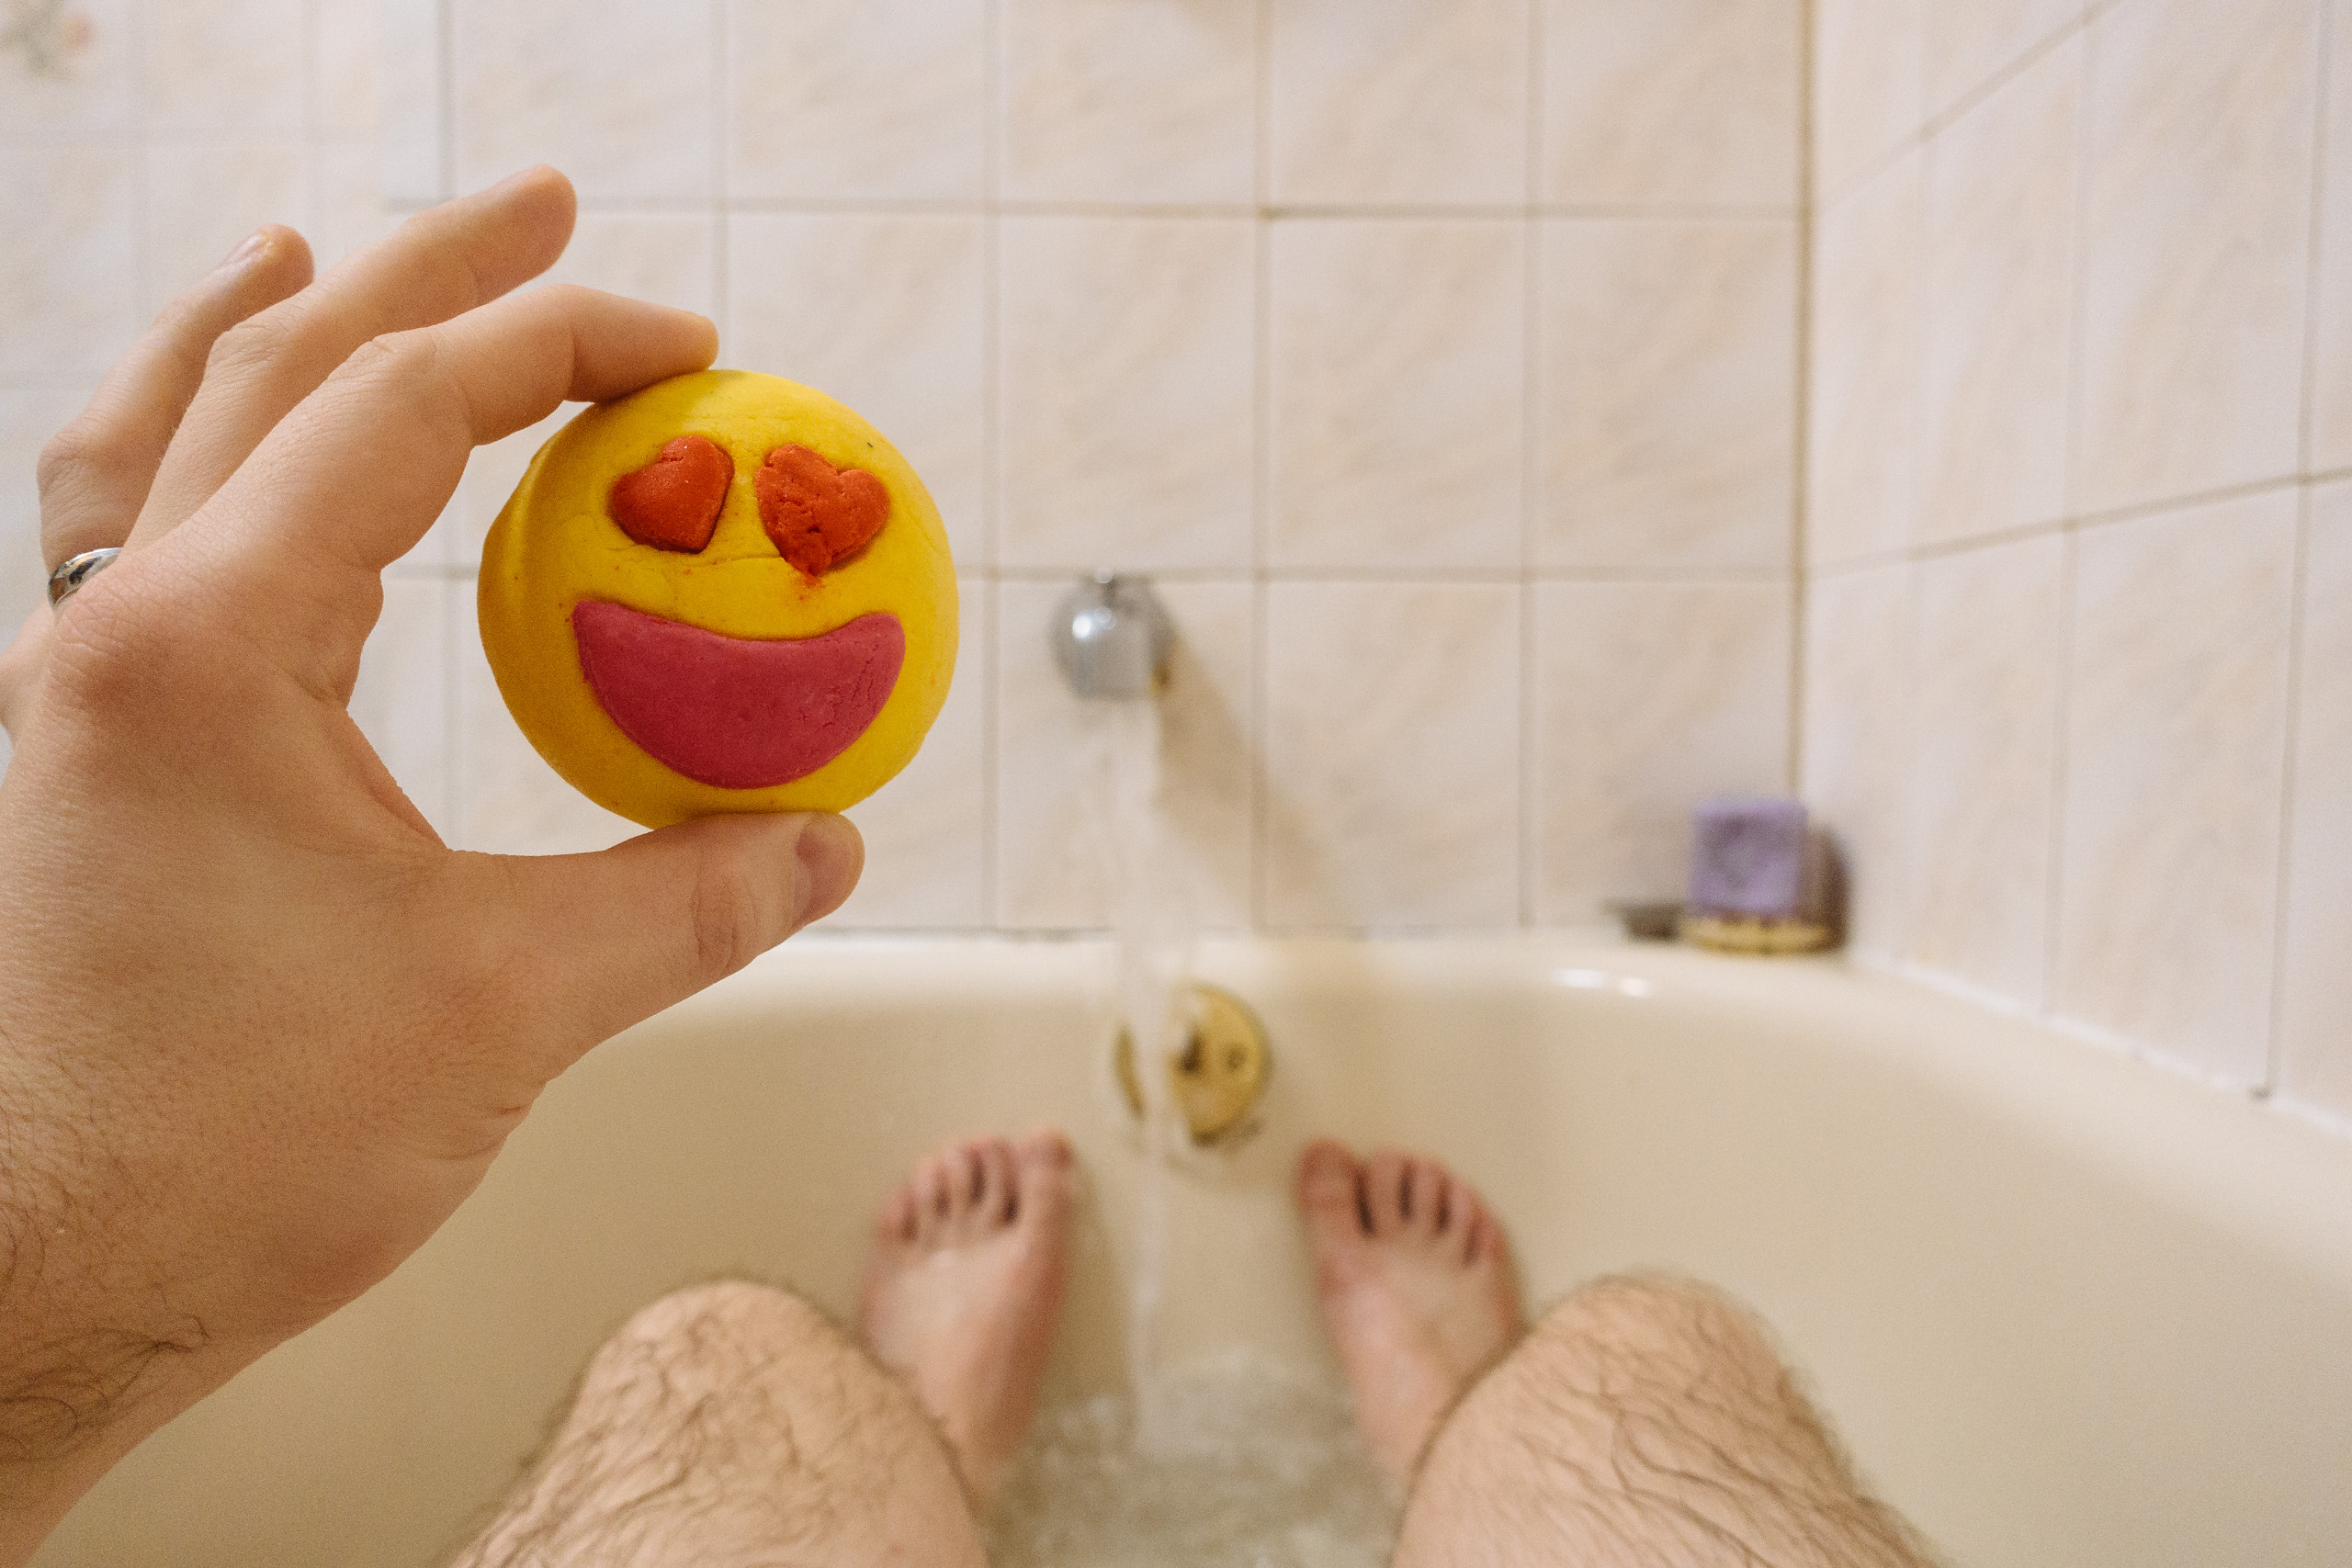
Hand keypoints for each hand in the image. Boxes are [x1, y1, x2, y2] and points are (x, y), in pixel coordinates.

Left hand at [0, 168, 860, 1556]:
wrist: (36, 1284)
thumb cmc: (231, 1153)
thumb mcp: (507, 1008)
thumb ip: (688, 902)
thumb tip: (824, 841)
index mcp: (206, 647)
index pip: (402, 411)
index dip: (563, 348)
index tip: (687, 348)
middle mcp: (105, 628)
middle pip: (274, 363)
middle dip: (430, 269)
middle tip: (550, 205)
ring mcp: (61, 681)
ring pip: (153, 425)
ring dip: (267, 323)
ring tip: (323, 248)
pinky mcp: (65, 746)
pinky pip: (109, 530)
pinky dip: (178, 443)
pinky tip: (227, 460)